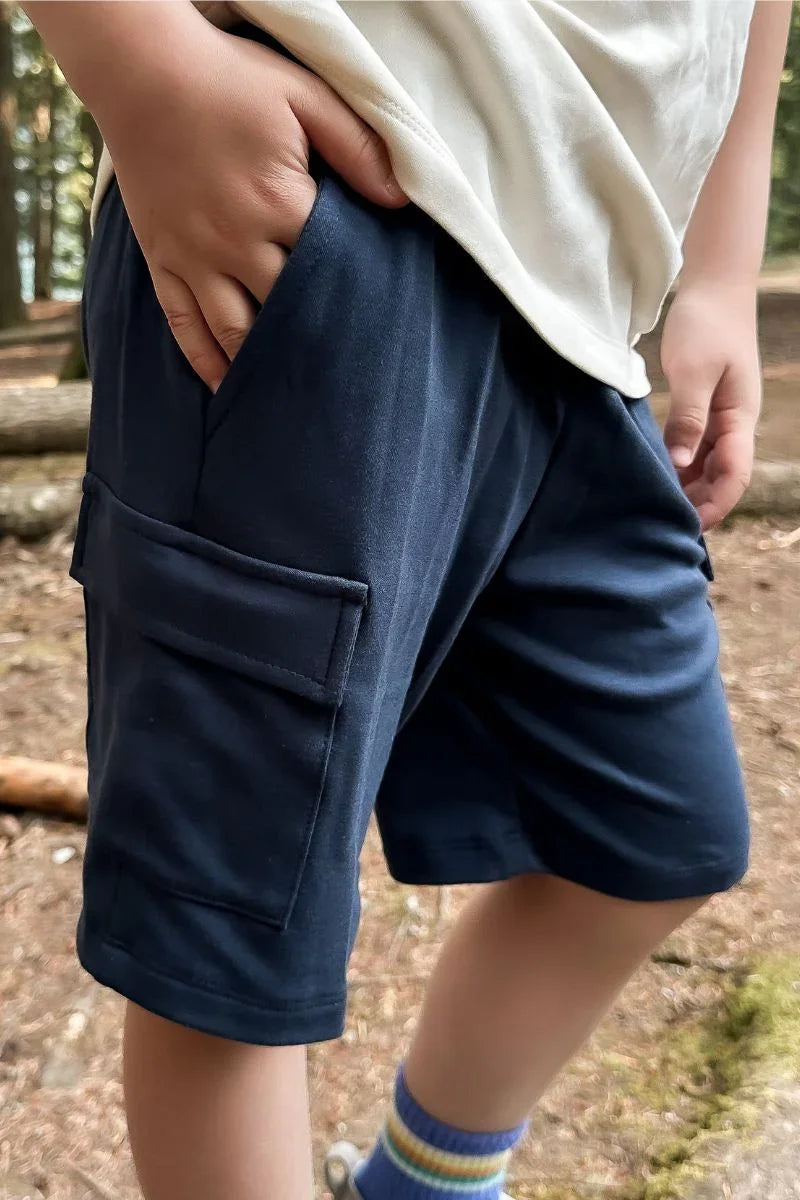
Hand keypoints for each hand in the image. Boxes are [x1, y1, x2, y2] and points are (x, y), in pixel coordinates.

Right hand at [97, 16, 406, 391]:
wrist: (140, 69)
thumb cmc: (228, 79)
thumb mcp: (304, 96)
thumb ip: (356, 147)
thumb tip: (400, 200)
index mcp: (279, 204)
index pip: (329, 270)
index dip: (355, 301)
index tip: (380, 330)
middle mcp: (236, 243)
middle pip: (285, 310)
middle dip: (315, 344)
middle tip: (346, 382)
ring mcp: (195, 257)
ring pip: (234, 331)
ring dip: (262, 367)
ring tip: (290, 400)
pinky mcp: (163, 261)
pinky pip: (183, 325)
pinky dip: (204, 361)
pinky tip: (225, 388)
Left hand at [660, 281, 761, 529]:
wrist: (712, 288)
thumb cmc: (706, 324)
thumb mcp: (694, 372)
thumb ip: (688, 418)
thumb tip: (681, 464)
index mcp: (739, 418)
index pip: (735, 475)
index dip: (716, 504)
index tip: (688, 525)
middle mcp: (733, 424)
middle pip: (722, 478)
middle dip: (700, 505)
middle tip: (663, 526)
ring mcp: (719, 417)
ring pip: (707, 467)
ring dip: (688, 489)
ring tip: (656, 510)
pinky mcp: (702, 409)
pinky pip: (694, 449)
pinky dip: (679, 468)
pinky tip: (657, 479)